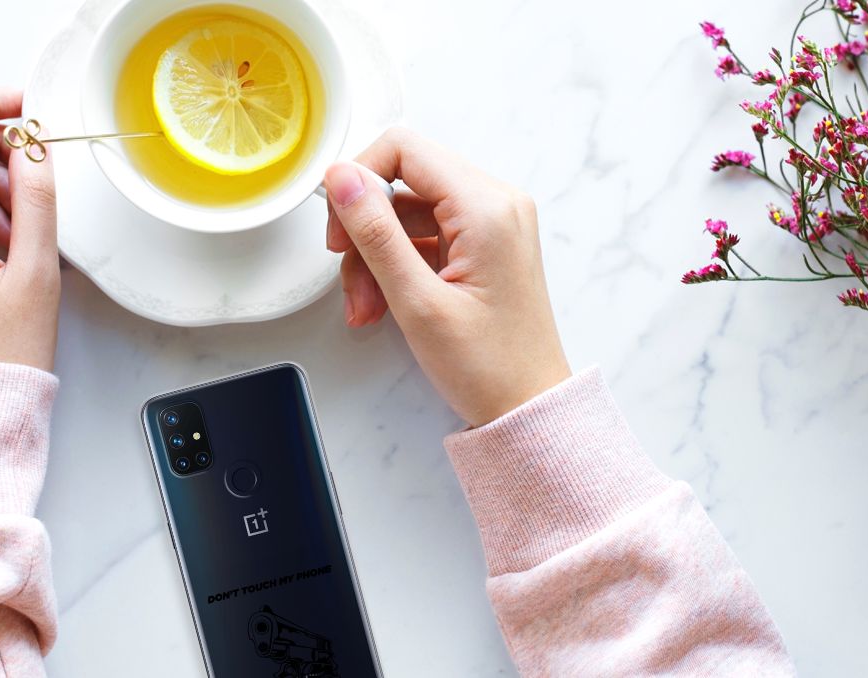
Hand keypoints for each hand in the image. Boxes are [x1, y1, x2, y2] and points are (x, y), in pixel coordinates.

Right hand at [324, 128, 569, 426]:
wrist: (528, 407)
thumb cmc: (488, 366)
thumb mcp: (417, 301)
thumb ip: (376, 233)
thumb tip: (341, 178)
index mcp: (487, 207)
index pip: (404, 149)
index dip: (359, 179)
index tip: (339, 225)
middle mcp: (495, 204)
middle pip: (403, 182)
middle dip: (365, 230)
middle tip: (348, 277)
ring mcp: (491, 224)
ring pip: (407, 213)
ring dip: (375, 257)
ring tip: (366, 308)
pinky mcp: (483, 245)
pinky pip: (424, 237)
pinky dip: (396, 266)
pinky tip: (383, 305)